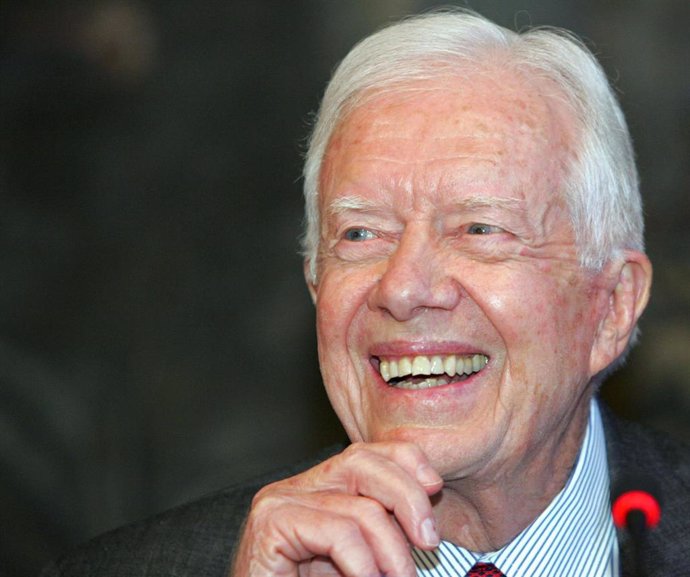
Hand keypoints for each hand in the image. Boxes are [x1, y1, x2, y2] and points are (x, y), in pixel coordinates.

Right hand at [230, 442, 442, 576]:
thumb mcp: (358, 561)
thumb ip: (380, 534)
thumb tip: (427, 523)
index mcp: (318, 489)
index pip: (367, 452)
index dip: (407, 462)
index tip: (435, 489)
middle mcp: (295, 486)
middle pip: (363, 461)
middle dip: (408, 497)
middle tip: (429, 543)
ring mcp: (279, 502)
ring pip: (359, 507)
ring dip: (392, 552)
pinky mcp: (270, 524)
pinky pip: (339, 533)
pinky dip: (364, 566)